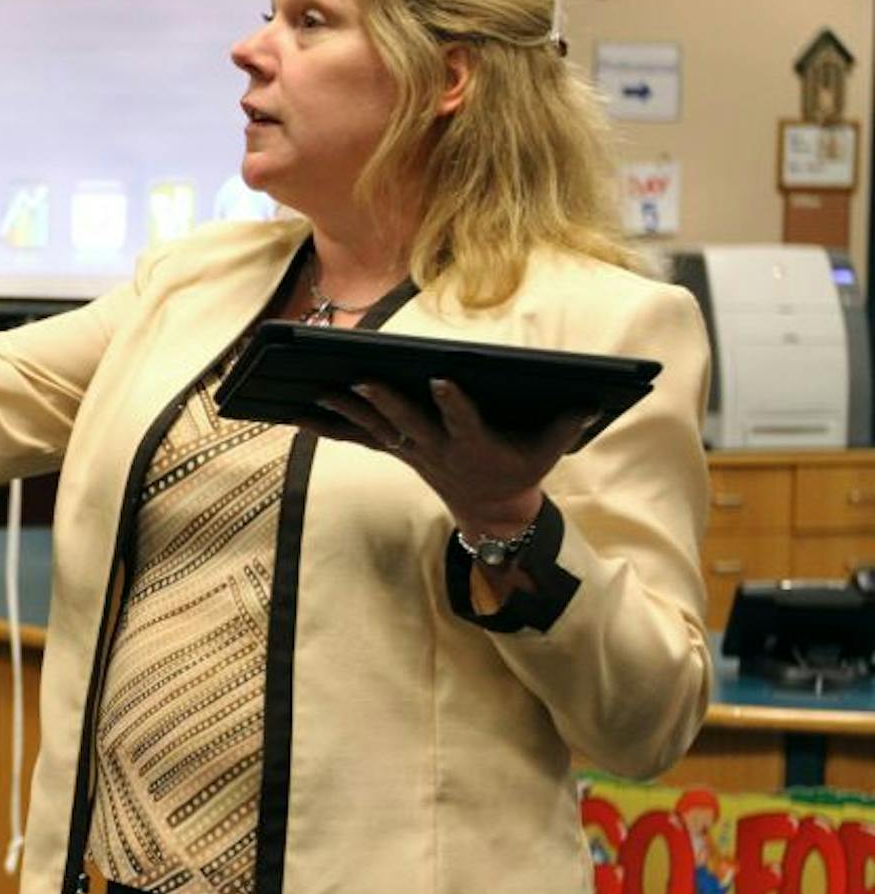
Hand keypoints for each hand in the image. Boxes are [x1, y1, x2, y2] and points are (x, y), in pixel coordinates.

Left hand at [314, 377, 593, 539]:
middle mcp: (437, 449)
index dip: (452, 402)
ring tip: (314, 388)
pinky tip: (297, 411)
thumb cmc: (523, 469)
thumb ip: (567, 422)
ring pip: (374, 428)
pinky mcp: (397, 450)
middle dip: (383, 402)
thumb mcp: (550, 449)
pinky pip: (357, 437)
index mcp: (476, 444)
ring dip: (345, 410)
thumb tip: (595, 396)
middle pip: (407, 422)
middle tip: (359, 379)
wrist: (493, 514)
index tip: (440, 379)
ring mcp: (413, 451)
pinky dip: (328, 425)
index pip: (463, 420)